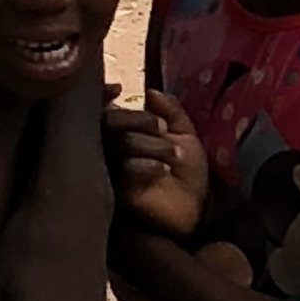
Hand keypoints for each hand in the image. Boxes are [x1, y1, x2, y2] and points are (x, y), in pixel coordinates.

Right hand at [107, 90, 210, 239]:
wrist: (195, 210)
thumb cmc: (186, 173)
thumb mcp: (185, 135)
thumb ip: (170, 110)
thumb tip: (151, 91)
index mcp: (124, 131)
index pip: (104, 106)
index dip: (105, 94)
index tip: (120, 89)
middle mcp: (112, 147)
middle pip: (109, 120)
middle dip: (138, 119)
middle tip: (162, 128)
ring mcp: (113, 170)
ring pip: (122, 142)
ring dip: (153, 144)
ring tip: (174, 155)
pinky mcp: (119, 192)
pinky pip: (127, 169)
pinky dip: (148, 165)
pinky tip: (162, 170)